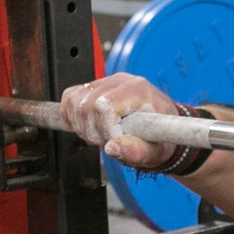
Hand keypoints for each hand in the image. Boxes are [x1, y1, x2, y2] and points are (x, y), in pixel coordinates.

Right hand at [60, 73, 188, 171]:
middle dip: (91, 131)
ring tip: (99, 134)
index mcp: (138, 91)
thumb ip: (135, 152)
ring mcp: (107, 81)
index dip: (104, 129)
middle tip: (106, 140)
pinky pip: (70, 96)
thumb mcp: (154, 152)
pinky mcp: (96, 86)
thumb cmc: (161, 138)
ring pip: (73, 100)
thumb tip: (111, 148)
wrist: (163, 129)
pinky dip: (72, 115)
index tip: (115, 139)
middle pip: (85, 105)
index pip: (104, 106)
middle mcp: (121, 81)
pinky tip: (88, 125)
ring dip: (81, 125)